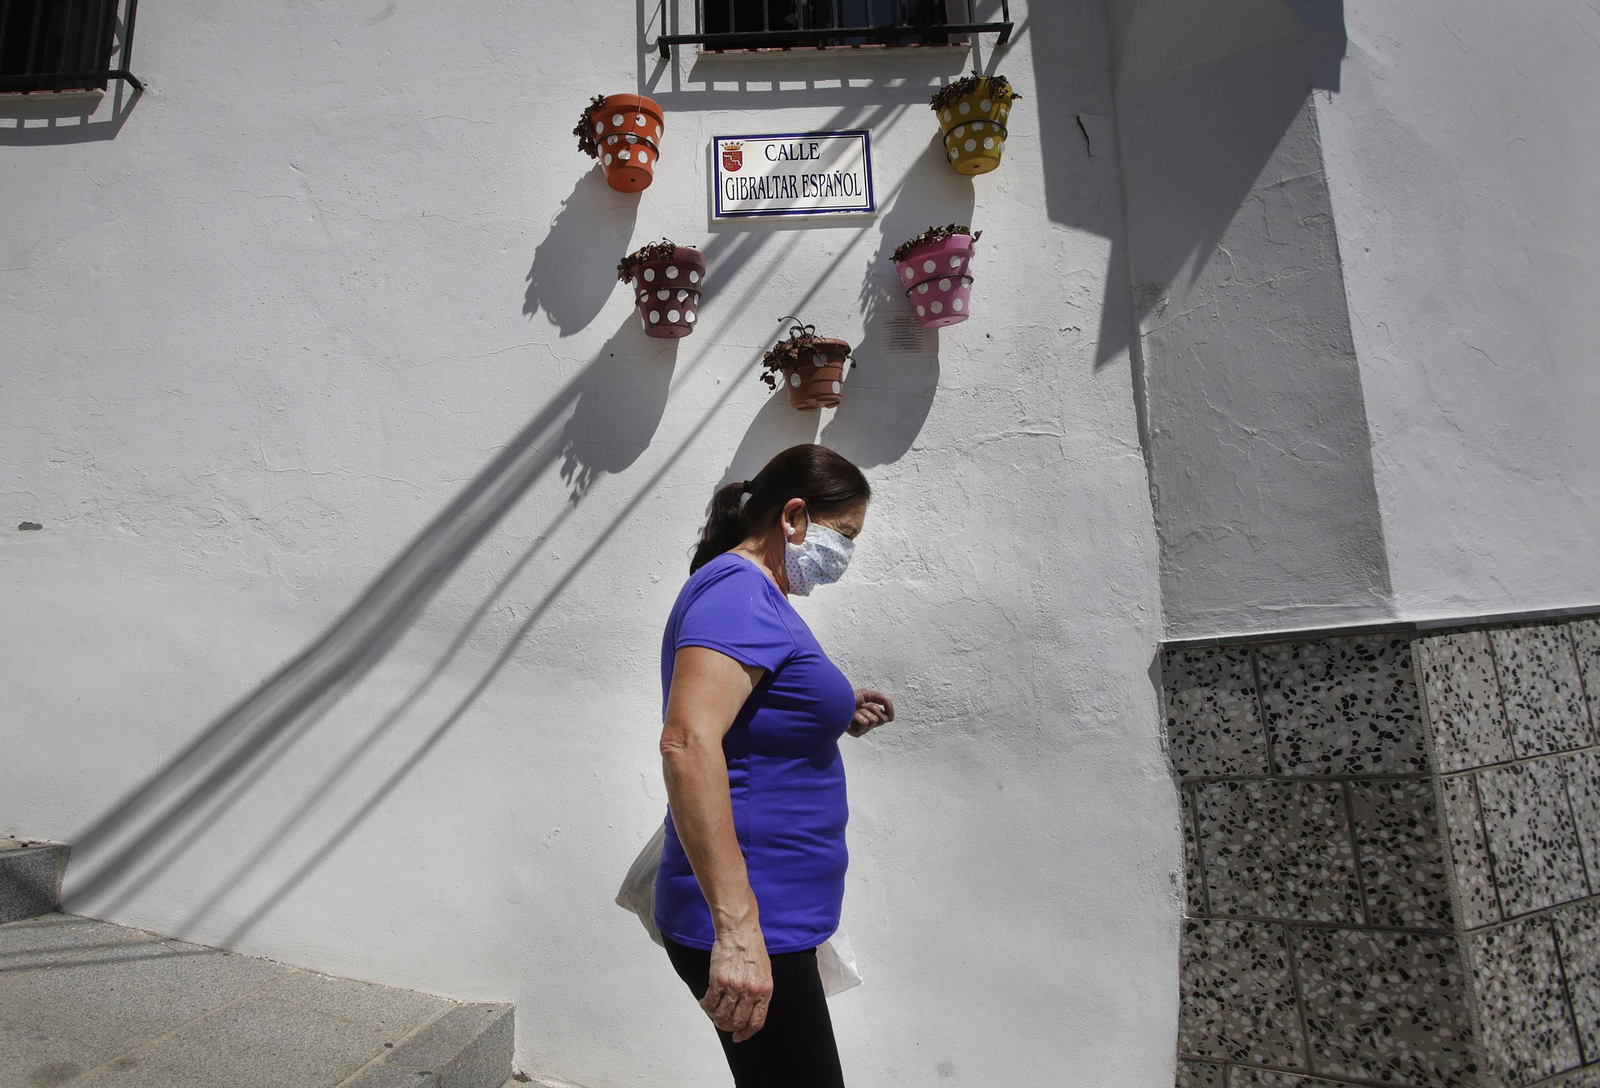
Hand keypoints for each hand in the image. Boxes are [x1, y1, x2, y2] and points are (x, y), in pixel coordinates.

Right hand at [703, 917, 772, 1041]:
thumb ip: (759, 993)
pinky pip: (710, 1002)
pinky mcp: (718, 980)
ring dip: (715, 1017)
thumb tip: (750, 1011)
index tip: (738, 1036)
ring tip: (712, 1011)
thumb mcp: (764, 973)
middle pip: (737, 1022)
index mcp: (764, 991)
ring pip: (722, 1015)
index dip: (746, 1033)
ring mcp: (734, 986)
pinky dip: (706, 1006)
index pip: (756, 1022)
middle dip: (728, 1027)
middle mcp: (750, 991)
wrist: (739, 931)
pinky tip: (704, 1001)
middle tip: (722, 1023)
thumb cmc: (752, 949)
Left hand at [848, 689, 895, 736]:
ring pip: (874, 720)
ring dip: (864, 711)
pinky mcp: (857, 733)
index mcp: (872, 716)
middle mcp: (869, 725)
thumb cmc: (847, 699)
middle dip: (872, 708)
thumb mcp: (866, 694)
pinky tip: (851, 716)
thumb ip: (880, 698)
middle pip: (883, 718)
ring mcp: (864, 730)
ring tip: (855, 711)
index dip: (888, 710)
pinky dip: (858, 716)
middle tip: (862, 706)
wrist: (835, 702)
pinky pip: (865, 722)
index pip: (887, 717)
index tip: (884, 703)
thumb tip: (889, 704)